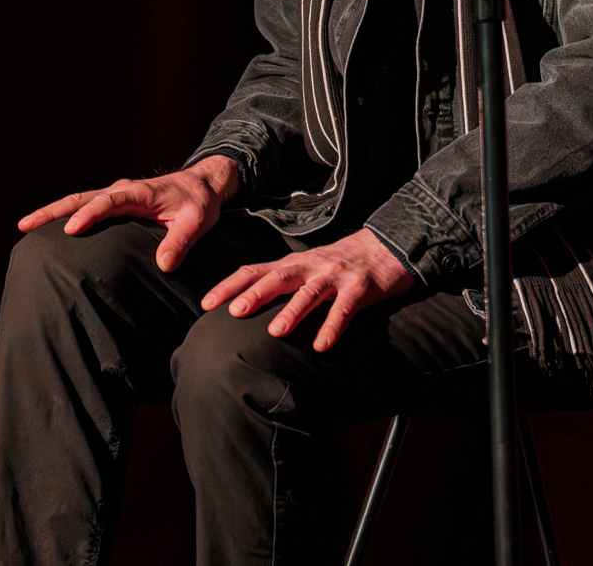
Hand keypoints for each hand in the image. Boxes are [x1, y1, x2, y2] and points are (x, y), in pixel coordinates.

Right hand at [18, 157, 241, 271]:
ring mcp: (116, 195)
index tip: (71, 229)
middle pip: (81, 198)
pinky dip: (66, 215)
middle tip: (25, 225)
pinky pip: (86, 206)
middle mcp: (122, 190)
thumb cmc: (199, 203)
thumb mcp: (197, 222)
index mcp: (139, 193)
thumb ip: (180, 242)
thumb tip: (164, 265)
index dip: (89, 215)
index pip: (108, 202)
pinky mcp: (115, 202)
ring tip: (25, 226)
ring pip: (79, 201)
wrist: (203, 184)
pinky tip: (50, 230)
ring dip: (53, 212)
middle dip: (52, 211)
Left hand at [200, 228, 413, 352]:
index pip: (255, 271)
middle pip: (278, 278)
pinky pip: (345, 309)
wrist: (387, 247)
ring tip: (276, 331)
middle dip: (255, 294)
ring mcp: (335, 277)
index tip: (206, 304)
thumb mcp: (308, 267)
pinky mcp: (360, 289)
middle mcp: (311, 267)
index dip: (230, 286)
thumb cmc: (342, 263)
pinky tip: (322, 346)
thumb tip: (247, 304)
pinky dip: (333, 326)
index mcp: (294, 263)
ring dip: (293, 311)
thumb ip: (283, 282)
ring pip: (310, 293)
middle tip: (233, 312)